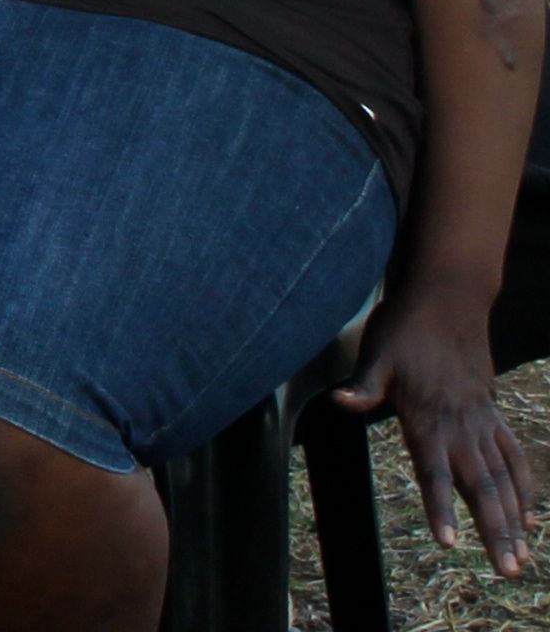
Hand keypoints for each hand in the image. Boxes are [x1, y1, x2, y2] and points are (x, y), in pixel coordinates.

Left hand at [341, 283, 526, 574]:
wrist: (448, 299)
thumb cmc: (404, 327)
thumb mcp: (376, 353)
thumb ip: (363, 384)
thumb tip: (340, 402)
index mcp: (428, 419)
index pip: (434, 473)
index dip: (440, 508)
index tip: (449, 543)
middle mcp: (461, 427)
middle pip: (481, 488)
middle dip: (493, 531)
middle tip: (508, 571)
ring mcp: (481, 422)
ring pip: (504, 481)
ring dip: (514, 521)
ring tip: (522, 560)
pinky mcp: (492, 415)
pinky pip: (514, 459)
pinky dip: (525, 490)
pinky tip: (531, 518)